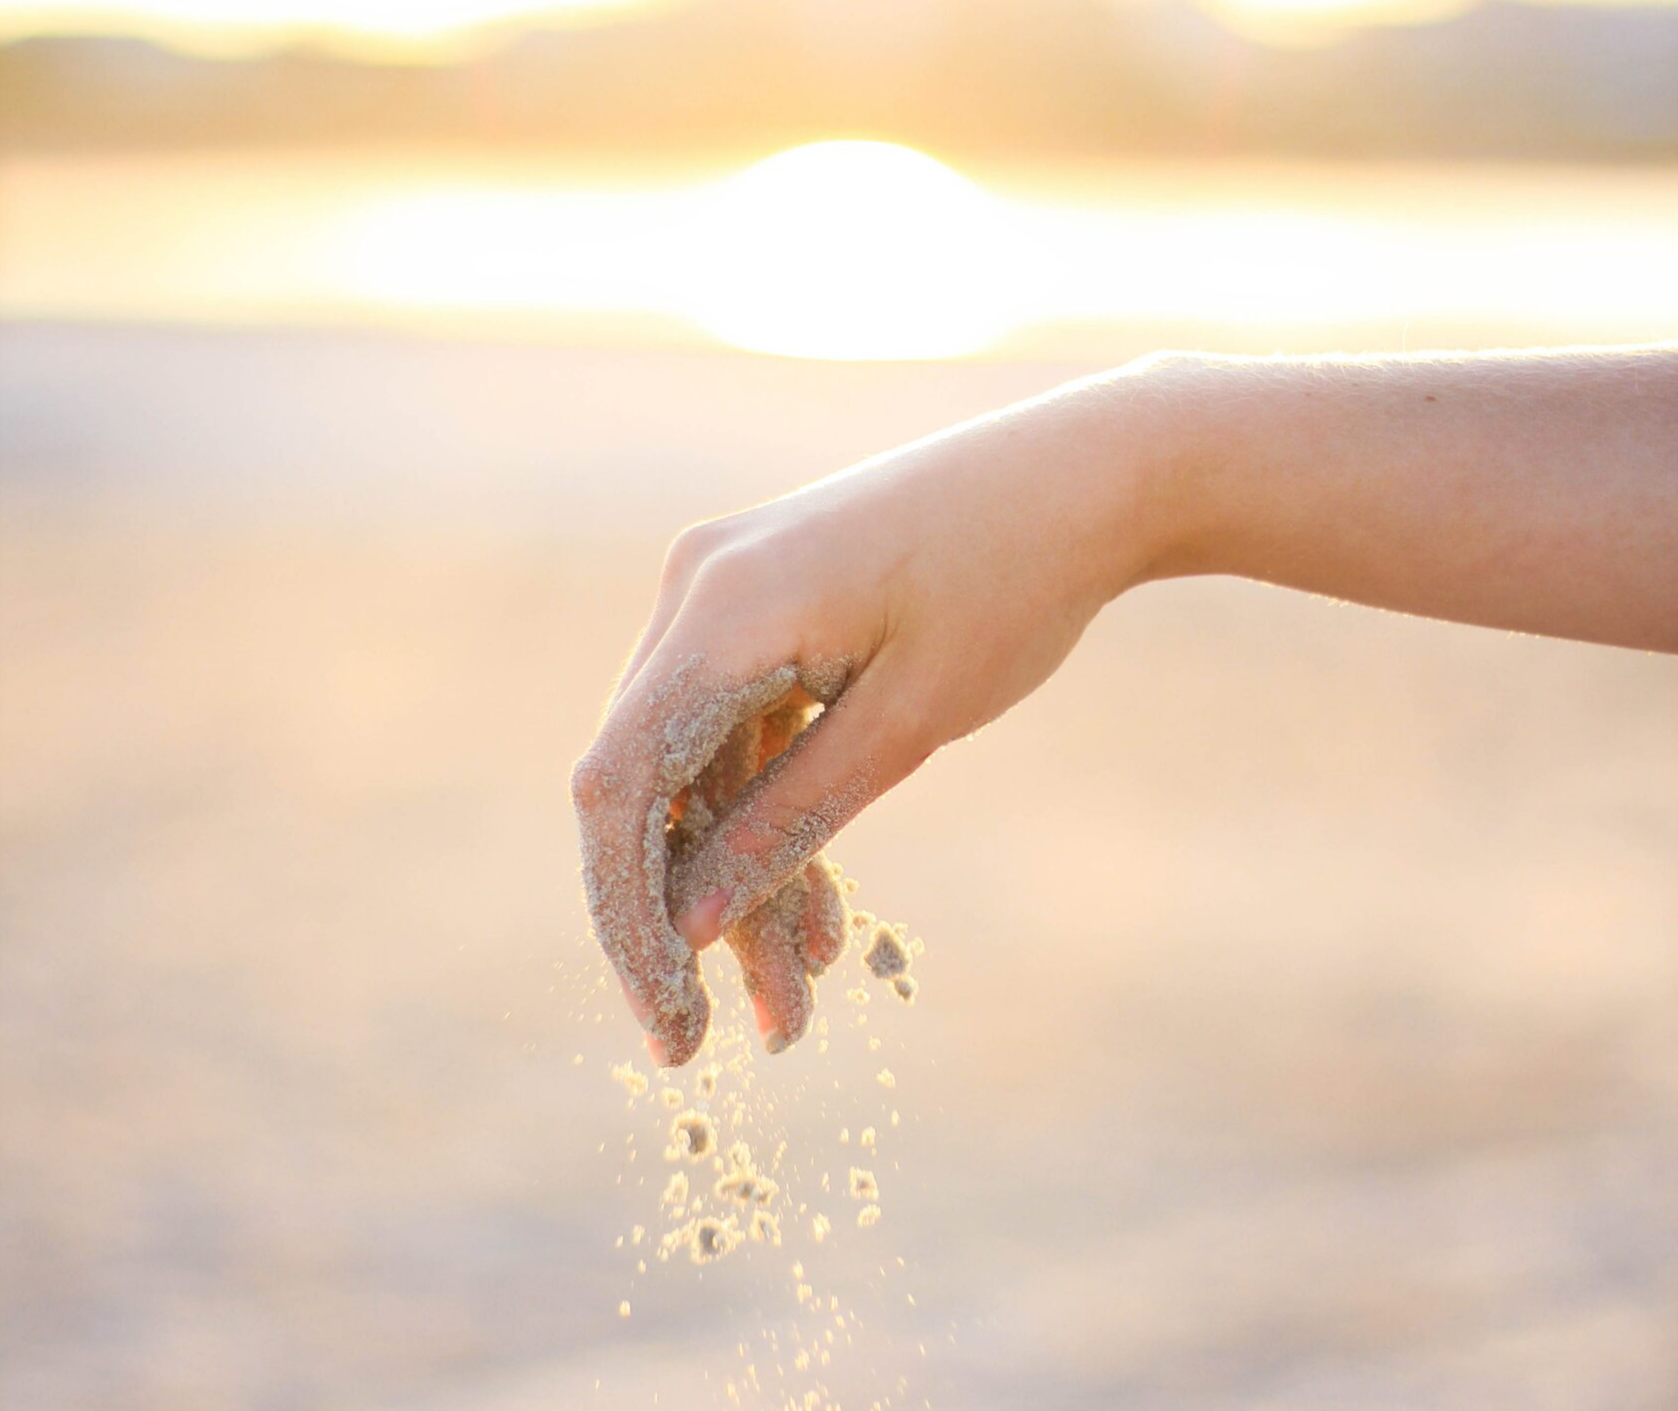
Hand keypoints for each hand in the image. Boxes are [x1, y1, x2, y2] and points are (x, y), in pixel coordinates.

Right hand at [572, 372, 1165, 1063]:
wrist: (1087, 476)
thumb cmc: (1013, 587)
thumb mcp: (907, 725)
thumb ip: (790, 820)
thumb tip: (690, 926)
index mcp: (718, 609)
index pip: (618, 785)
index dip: (626, 913)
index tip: (666, 1020)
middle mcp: (696, 592)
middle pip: (654, 788)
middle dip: (702, 916)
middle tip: (771, 1031)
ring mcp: (725, 594)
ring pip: (703, 772)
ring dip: (750, 878)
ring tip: (811, 989)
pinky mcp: (766, 609)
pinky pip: (741, 732)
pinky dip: (776, 815)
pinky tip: (823, 910)